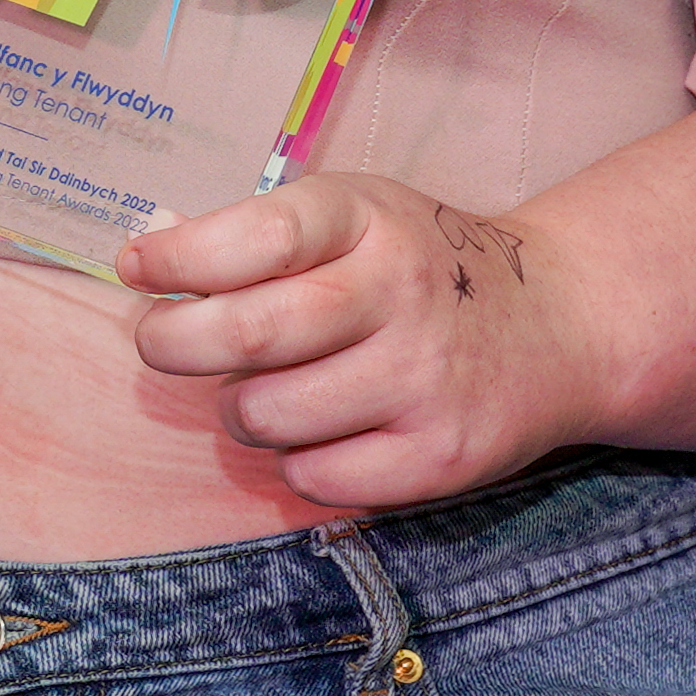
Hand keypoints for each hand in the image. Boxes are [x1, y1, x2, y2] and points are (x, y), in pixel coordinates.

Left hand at [119, 171, 610, 510]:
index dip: (179, 258)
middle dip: (175, 344)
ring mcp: (425, 379)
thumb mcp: (356, 216)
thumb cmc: (421, 266)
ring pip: (267, 416)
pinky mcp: (440, 457)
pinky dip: (296, 460)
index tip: (136, 266)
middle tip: (162, 343)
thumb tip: (146, 254)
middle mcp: (402, 293)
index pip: (259, 237)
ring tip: (270, 387)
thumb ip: (259, 234)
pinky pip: (313, 478)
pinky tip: (326, 428)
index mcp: (371, 219)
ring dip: (241, 408)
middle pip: (249, 334)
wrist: (559, 324)